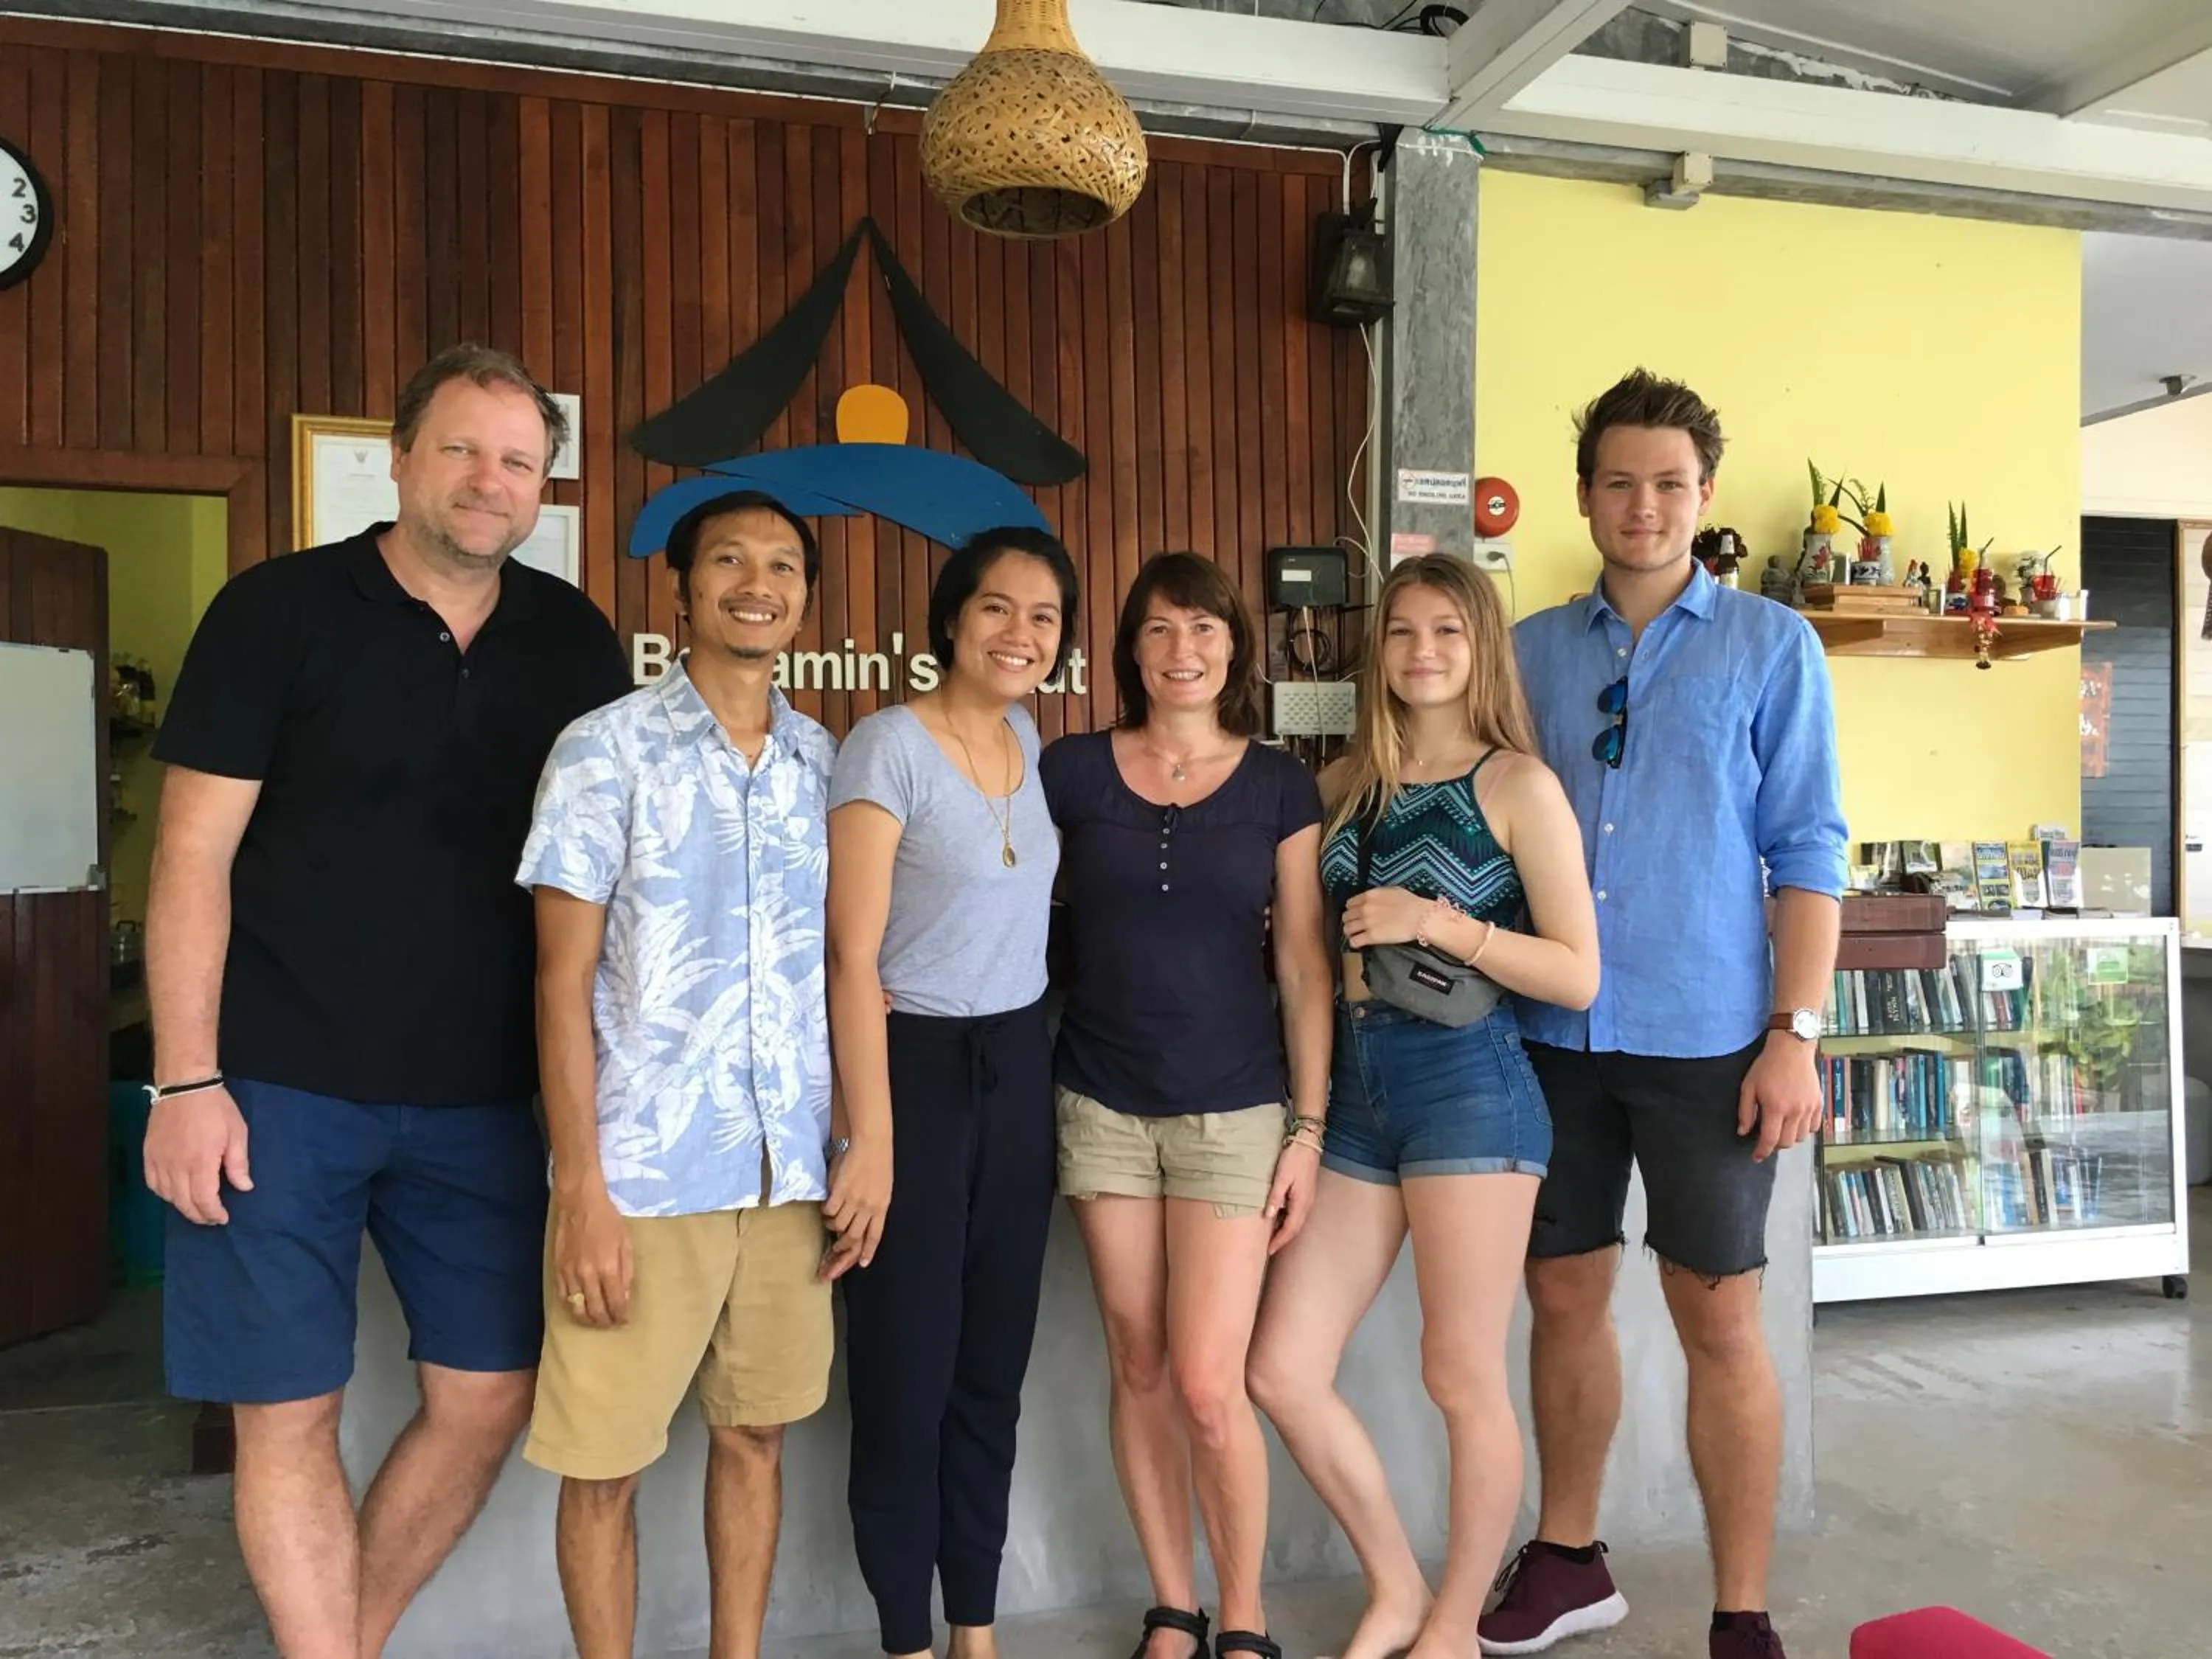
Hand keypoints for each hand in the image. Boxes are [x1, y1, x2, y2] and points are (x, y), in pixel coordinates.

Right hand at [144, 1086, 251, 1225]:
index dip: (213, 1213)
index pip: (204, 1200)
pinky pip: (152, 1183)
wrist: (184, 1086)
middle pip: (184, 1203)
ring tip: (196, 1208)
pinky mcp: (148, 1154)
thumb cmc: (215, 1108)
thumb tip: (244, 1187)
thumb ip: (238, 1164)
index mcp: (200, 1163)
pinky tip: (173, 1194)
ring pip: (166, 1196)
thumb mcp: (237, 1133)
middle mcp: (176, 1167)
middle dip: (199, 1215)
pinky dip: (163, 1194)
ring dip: (182, 1206)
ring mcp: (159, 1161)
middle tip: (211, 1218)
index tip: (223, 1218)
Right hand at [553, 1186, 634, 1326]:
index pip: (615, 1303)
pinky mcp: (557, 1270)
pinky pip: (563, 1297)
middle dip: (605, 1321)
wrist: (579, 1204)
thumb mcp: (626, 1243)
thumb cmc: (608, 1220)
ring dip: (588, 1319)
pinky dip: (572, 1307)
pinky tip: (579, 1307)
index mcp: (608, 1269)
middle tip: (611, 1323)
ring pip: (577, 1309)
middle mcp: (587, 1276)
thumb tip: (623, 1297)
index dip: (620, 1316)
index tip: (624, 1321)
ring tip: (596, 1320)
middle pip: (595, 1311)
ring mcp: (570, 1275)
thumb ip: (626, 1272)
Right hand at [821, 1135, 891, 1278]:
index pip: (874, 1236)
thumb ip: (873, 1205)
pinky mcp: (839, 1191)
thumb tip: (862, 1220)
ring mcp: (854, 1200)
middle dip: (842, 1249)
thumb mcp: (883, 1187)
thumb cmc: (878, 1162)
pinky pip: (829, 1211)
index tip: (862, 1264)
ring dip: (831, 1227)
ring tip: (829, 1221)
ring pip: (838, 1225)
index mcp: (882, 1206)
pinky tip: (826, 1208)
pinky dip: (826, 1213)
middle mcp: (868, 1207)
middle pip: (853, 1237)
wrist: (871, 1142)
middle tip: (834, 1250)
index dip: (867, 1252)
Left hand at [1264, 1136, 1320, 1255]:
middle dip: (1282, 1239)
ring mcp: (1308, 1198)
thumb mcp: (1281, 1178)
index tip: (1268, 1251)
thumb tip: (1269, 1216)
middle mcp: (1307, 1204)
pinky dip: (1287, 1219)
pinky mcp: (1306, 1192)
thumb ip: (1275, 1197)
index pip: (1290, 1229)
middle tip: (1268, 1248)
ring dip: (1285, 1230)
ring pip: (1296, 1221)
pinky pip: (1296, 1212)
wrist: (1308, 1142)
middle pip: (1294, 1228)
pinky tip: (1278, 1218)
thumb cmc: (1294, 1158)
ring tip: (1271, 1236)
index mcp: (1301, 1203)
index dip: (1279, 1241)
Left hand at [1339, 887, 1433, 949]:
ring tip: (1355, 935)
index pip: (1349, 904)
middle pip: (1346, 917)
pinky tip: (1359, 944)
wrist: (1420, 916)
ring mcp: (1367, 923)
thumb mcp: (1393, 891)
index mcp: (1369, 896)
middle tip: (1355, 926)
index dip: (1351, 910)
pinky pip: (1354, 941)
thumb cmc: (1411, 903)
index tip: (1355, 915)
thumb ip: (1379, 894)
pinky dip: (1354, 943)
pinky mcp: (1371, 936)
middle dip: (1349, 921)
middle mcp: (1365, 908)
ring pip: (1347, 929)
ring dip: (1350, 933)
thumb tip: (1374, 898)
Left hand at [1738, 1033, 1823, 1161]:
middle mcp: (1795, 1111)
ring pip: (1801, 1137)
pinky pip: (1814, 1127)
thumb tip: (1743, 1132)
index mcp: (1776, 1108)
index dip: (1762, 1152)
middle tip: (1767, 1137)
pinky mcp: (1818, 1104)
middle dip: (1774, 1145)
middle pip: (1786, 1142)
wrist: (1791, 1049)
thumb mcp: (1748, 1086)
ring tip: (1780, 1128)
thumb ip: (1745, 1112)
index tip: (1756, 1157)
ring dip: (1789, 1138)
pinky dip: (1804, 1130)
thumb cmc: (1766, 1066)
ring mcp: (1809, 1108)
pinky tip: (1795, 1123)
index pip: (1770, 1140)